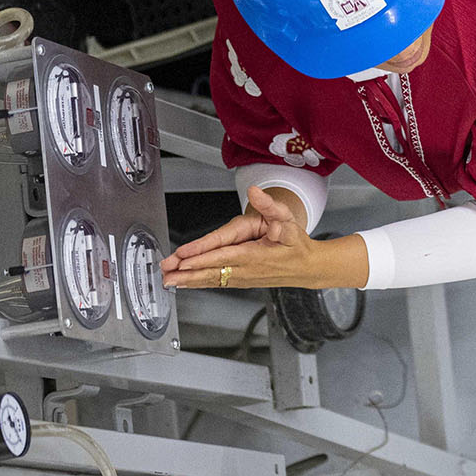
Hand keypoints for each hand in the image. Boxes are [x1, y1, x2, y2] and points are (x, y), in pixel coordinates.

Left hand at [164, 185, 368, 291]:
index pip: (225, 255)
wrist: (308, 268)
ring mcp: (243, 278)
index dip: (203, 257)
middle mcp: (247, 269)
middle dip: (188, 273)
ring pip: (212, 279)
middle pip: (213, 271)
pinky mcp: (241, 281)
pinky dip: (199, 283)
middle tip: (167, 273)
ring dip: (189, 280)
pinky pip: (217, 282)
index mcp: (256, 255)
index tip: (184, 258)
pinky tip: (186, 283)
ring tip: (168, 280)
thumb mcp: (287, 220)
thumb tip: (255, 192)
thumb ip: (270, 205)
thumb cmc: (297, 245)